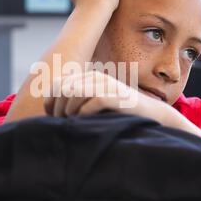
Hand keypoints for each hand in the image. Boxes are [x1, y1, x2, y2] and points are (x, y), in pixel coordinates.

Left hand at [44, 71, 164, 119]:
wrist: (150, 113)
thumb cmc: (119, 112)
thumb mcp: (95, 103)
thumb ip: (77, 101)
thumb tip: (51, 110)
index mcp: (89, 77)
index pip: (58, 84)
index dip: (50, 101)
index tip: (52, 118)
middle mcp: (96, 77)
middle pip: (64, 89)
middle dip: (58, 108)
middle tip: (61, 123)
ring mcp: (106, 85)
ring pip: (74, 94)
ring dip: (69, 112)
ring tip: (73, 123)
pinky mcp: (115, 97)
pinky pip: (91, 103)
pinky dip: (84, 114)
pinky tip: (86, 122)